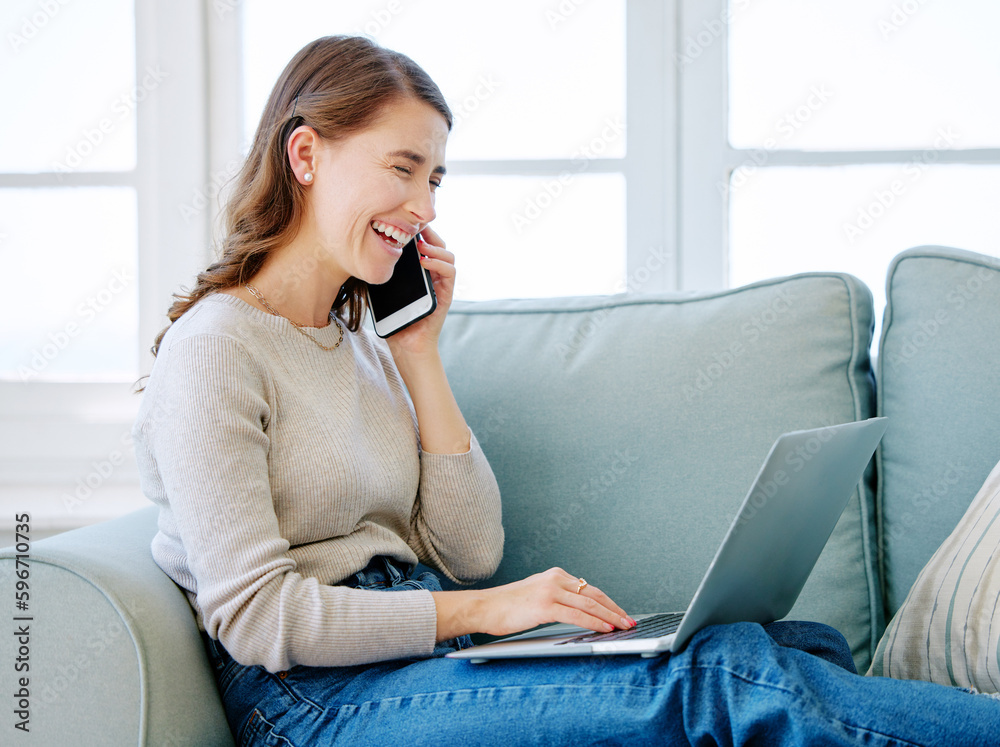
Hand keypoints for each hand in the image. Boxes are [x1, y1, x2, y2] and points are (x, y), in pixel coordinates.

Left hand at [385, 226, 452, 357]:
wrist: (406, 346)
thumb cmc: (395, 320)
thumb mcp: (384, 291)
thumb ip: (383, 274)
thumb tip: (369, 254)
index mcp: (420, 272)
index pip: (425, 244)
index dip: (420, 231)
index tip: (406, 222)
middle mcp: (434, 275)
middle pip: (439, 245)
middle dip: (430, 233)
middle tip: (415, 227)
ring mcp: (442, 284)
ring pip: (448, 255)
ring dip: (435, 246)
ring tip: (420, 245)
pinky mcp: (446, 295)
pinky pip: (450, 273)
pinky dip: (439, 263)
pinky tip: (425, 260)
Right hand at [433, 568, 636, 640]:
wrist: (483, 607)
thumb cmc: (506, 607)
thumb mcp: (535, 596)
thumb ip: (556, 599)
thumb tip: (579, 612)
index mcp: (554, 575)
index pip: (589, 589)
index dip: (608, 602)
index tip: (621, 613)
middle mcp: (554, 578)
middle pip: (594, 594)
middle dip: (615, 609)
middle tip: (629, 620)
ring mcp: (550, 590)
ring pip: (589, 603)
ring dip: (610, 617)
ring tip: (624, 626)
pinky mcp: (544, 605)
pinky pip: (576, 615)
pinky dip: (594, 622)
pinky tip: (605, 629)